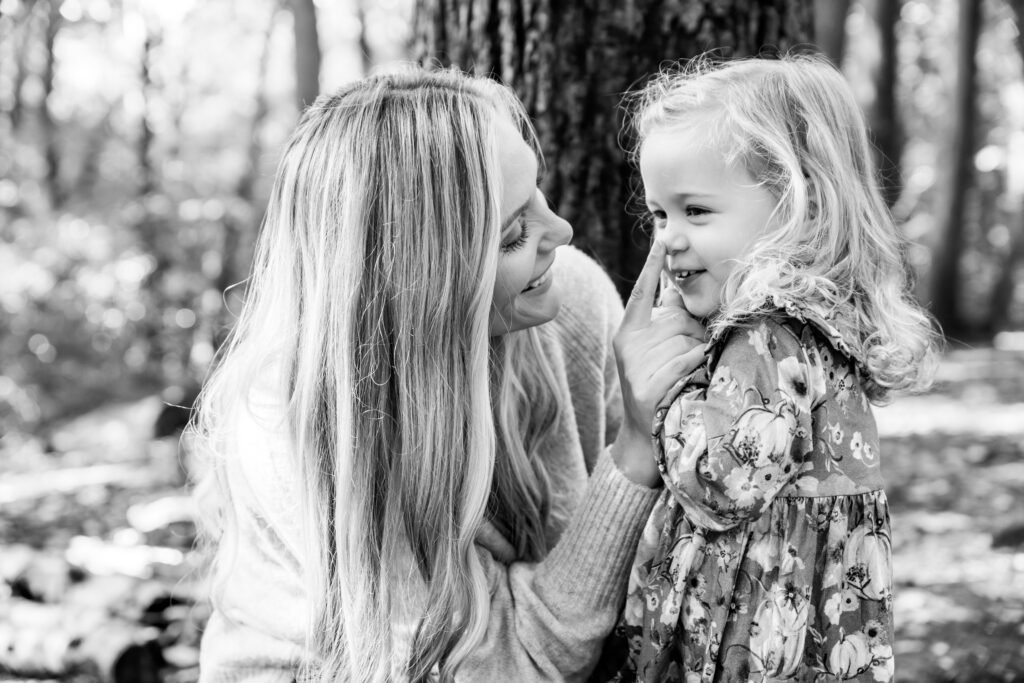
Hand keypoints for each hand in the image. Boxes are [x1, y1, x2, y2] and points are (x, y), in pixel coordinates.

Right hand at [610, 241, 706, 486]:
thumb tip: (680, 290)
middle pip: (679, 320)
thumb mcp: (652, 352)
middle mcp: (629, 346)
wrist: (643, 434)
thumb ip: (665, 323)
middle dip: (692, 336)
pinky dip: (697, 368)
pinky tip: (687, 382)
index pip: (641, 292)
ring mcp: (636, 365)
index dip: (653, 266)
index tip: (663, 239)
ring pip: (688, 341)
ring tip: (684, 377)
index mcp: (628, 333)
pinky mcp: (649, 385)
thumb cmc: (656, 386)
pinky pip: (689, 360)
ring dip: (697, 356)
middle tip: (685, 360)